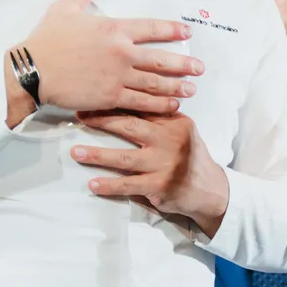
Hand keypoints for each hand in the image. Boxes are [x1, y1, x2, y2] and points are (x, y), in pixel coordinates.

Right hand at [12, 0, 200, 124]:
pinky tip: (172, 105)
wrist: (30, 70)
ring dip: (177, 87)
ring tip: (192, 89)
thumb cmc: (45, 40)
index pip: (153, 28)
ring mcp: (118, 76)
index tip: (187, 33)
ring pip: (156, 83)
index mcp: (114, 29)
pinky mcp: (110, 96)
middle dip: (185, 65)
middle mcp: (122, 52)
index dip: (174, 30)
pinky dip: (159, 104)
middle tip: (200, 68)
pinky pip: (141, 101)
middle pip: (163, 59)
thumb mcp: (64, 8)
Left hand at [73, 110, 230, 234]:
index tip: (95, 97)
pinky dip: (109, 185)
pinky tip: (93, 184)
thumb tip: (129, 98)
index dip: (118, 102)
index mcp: (176, 123)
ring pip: (125, 158)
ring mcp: (166, 165)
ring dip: (98, 155)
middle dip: (103, 120)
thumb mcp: (182, 131)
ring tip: (76, 152)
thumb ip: (160, 118)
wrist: (210, 189)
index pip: (143, 108)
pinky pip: (129, 185)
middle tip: (80, 116)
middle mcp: (171, 142)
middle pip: (131, 128)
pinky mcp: (160, 186)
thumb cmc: (190, 156)